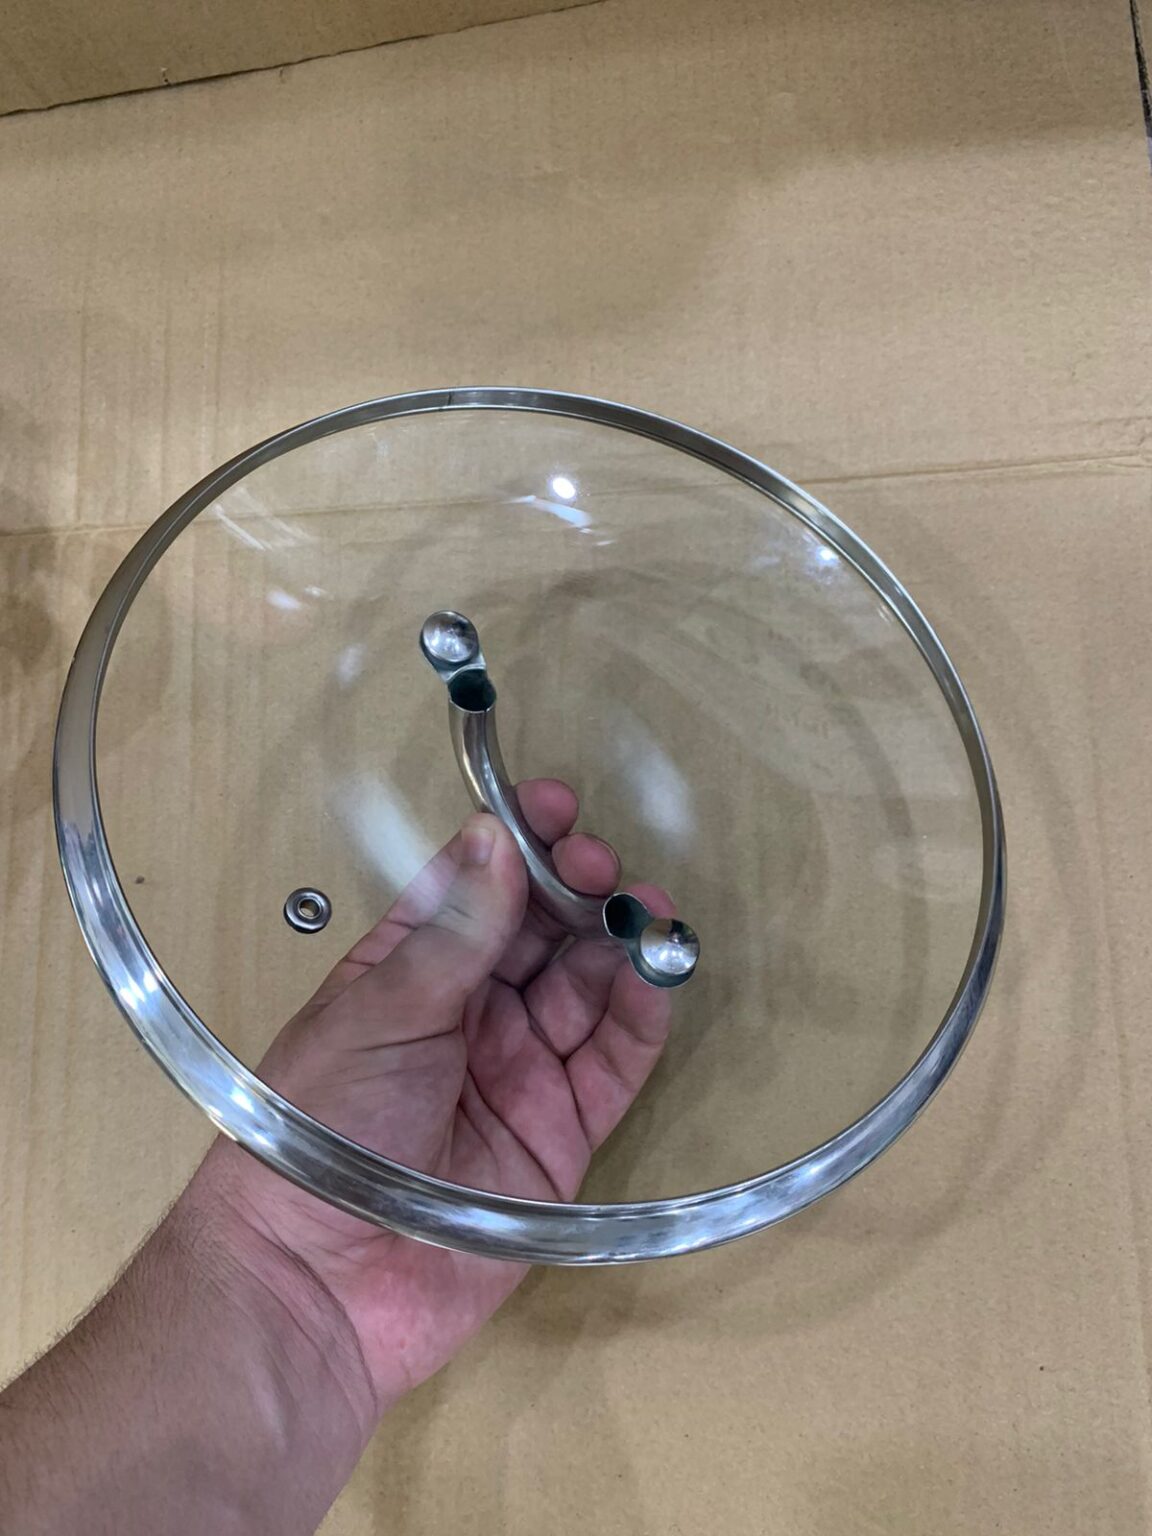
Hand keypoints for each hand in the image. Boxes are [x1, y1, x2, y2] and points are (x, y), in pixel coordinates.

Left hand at [195, 780, 675, 1413]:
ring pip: (586, 988)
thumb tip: (493, 837)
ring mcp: (520, 1071)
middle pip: (540, 933)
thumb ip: (452, 934)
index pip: (472, 890)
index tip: (550, 805)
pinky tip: (658, 969)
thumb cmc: (323, 1129)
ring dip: (617, 942)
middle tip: (596, 864)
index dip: (512, 845)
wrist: (322, 1283)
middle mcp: (469, 1014)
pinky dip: (642, 1013)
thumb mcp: (380, 1014)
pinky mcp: (563, 1131)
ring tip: (642, 906)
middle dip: (573, 887)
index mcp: (408, 973)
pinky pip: (615, 1060)